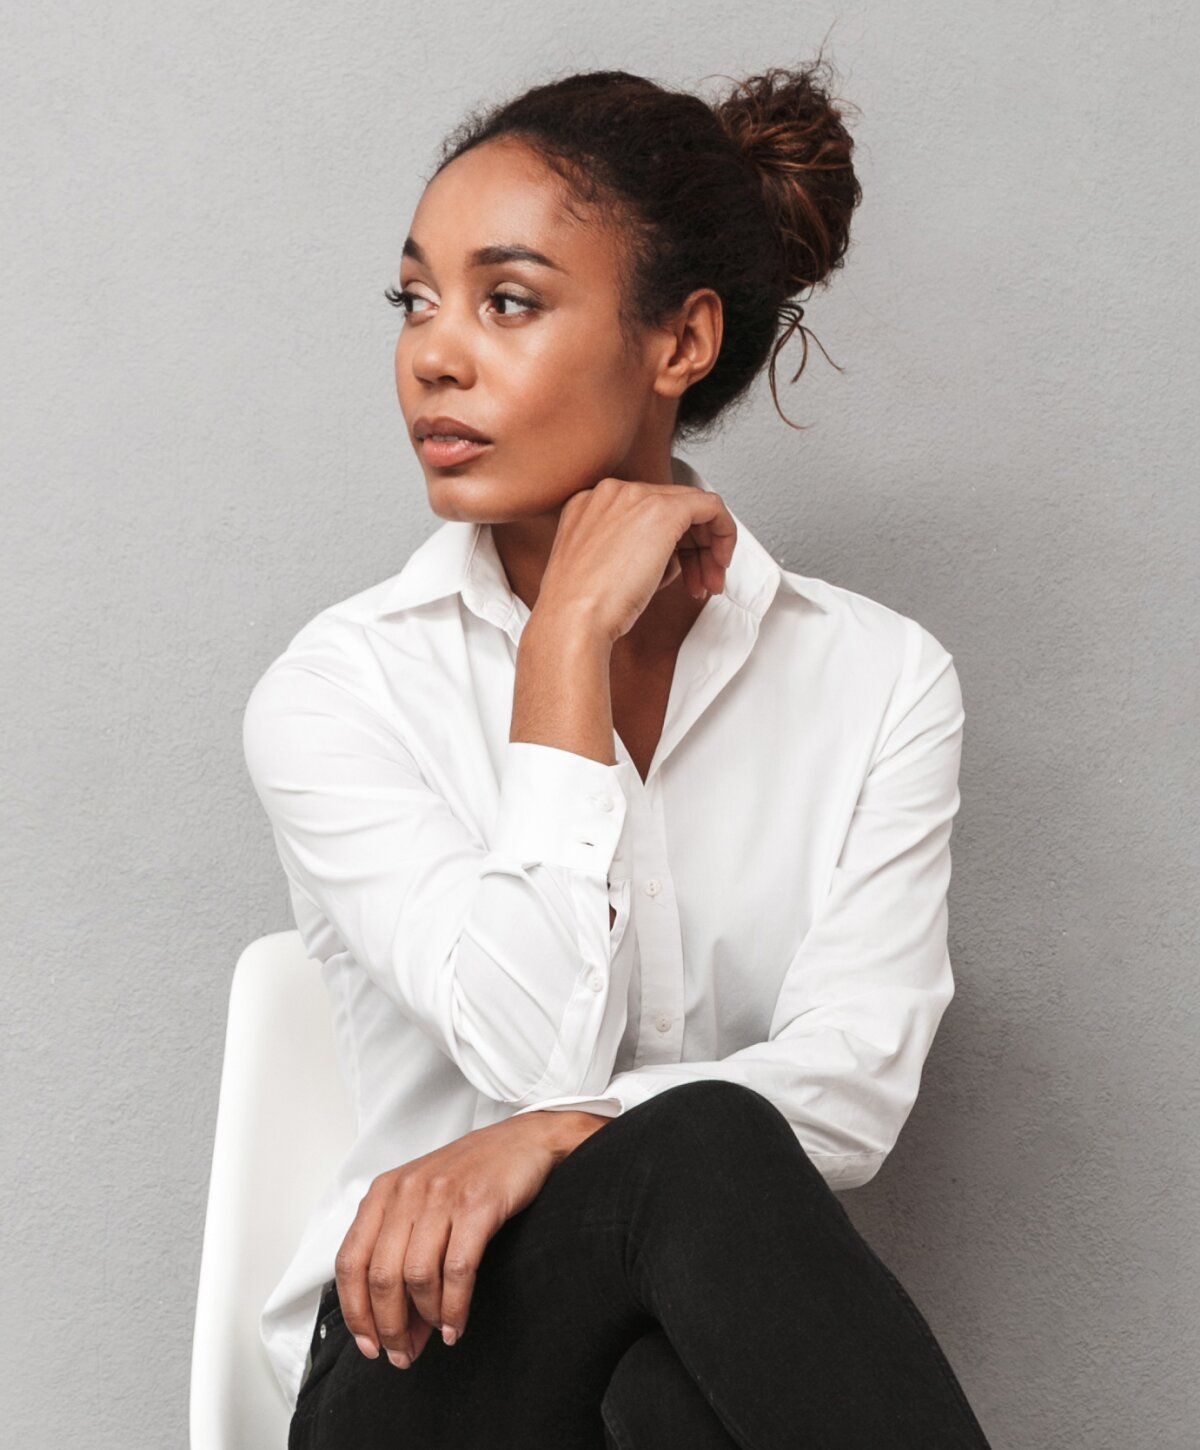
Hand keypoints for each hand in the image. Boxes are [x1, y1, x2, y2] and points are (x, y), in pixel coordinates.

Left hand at [335, 1110, 606, 1366]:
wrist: (524, 1141)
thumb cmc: (472, 1175)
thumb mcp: (421, 1199)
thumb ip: (401, 1249)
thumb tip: (395, 1322)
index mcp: (384, 1192)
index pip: (350, 1262)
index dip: (355, 1312)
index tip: (368, 1344)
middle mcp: (407, 1191)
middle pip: (380, 1276)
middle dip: (389, 1326)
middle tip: (403, 1354)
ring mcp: (441, 1196)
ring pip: (416, 1276)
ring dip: (425, 1319)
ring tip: (436, 1335)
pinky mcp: (477, 1205)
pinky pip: (457, 1271)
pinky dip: (454, 1307)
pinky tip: (457, 1324)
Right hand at [538, 477, 737, 644]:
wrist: (573, 619)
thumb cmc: (582, 608)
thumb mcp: (602, 570)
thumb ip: (630, 551)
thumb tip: (672, 558)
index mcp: (589, 504)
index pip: (646, 510)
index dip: (671, 542)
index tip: (682, 572)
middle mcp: (611, 492)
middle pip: (671, 508)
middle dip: (695, 548)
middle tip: (703, 581)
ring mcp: (636, 497)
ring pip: (692, 508)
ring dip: (708, 549)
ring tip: (709, 584)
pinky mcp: (663, 511)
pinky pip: (710, 507)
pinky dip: (723, 532)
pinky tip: (721, 561)